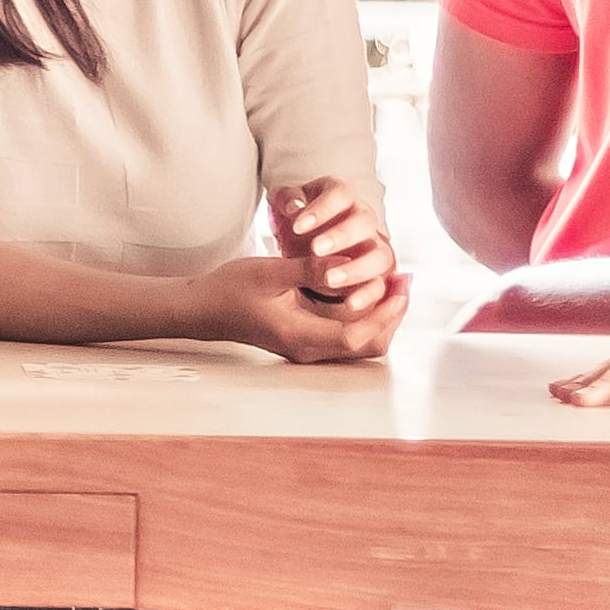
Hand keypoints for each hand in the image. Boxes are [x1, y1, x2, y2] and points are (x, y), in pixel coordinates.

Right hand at [208, 254, 406, 365]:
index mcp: (300, 336)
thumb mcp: (269, 272)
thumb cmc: (231, 289)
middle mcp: (308, 348)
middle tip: (405, 282)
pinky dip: (364, 314)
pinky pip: (347, 334)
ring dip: (380, 315)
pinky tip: (369, 288)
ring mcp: (307, 347)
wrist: (204, 309)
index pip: (357, 334)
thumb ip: (309, 269)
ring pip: (360, 342)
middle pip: (367, 345)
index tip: (400, 285)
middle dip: (391, 316)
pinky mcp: (306, 338)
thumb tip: (346, 261)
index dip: (384, 312)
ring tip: (394, 283)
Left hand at [268, 176, 398, 308]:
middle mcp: (364, 218)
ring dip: (356, 268)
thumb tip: (292, 207)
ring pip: (380, 255)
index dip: (322, 209)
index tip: (297, 226)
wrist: (305, 245)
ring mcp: (375, 246)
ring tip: (329, 279)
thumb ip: (288, 201)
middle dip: (341, 236)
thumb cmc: (298, 221)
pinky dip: (368, 294)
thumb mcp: (287, 206)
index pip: (340, 194)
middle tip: (315, 249)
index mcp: (342, 196)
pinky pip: (381, 284)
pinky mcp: (378, 274)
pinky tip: (350, 303)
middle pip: (365, 222)